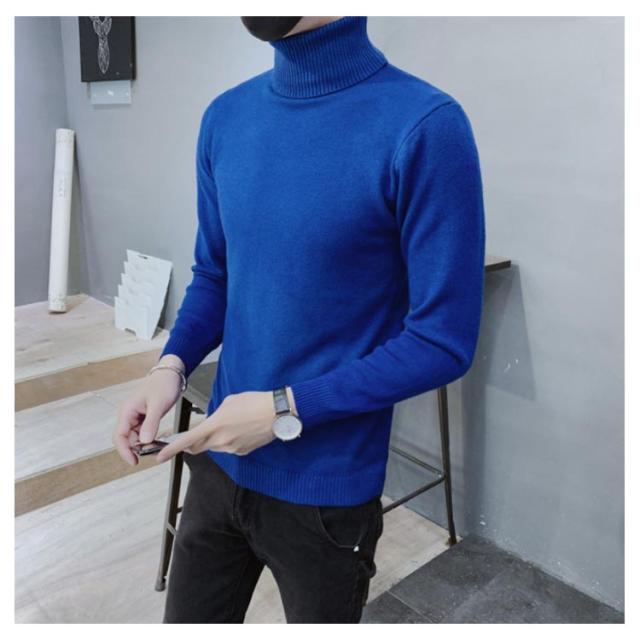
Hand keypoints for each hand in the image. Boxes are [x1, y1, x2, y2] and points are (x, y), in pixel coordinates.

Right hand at [112, 355, 184, 465]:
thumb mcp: (158, 405)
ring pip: (134, 437)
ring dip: (142, 444)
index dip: (125, 451)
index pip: (119, 436)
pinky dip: (148, 438)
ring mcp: (135, 416)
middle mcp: (128, 414)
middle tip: (150, 454)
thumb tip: (144, 442)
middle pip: (125, 439)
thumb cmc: (163, 385)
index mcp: (127, 411)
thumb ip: (151, 424)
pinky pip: (142, 432)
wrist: (171, 374)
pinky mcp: (144, 417)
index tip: (134, 461)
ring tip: (155, 448)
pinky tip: (157, 441)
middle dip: (135, 449)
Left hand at [155, 390, 277, 462]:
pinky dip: (229, 440)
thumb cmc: (255, 402)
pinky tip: (240, 429)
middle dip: (192, 444)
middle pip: (199, 447)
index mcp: (215, 425)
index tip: (160, 456)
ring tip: (231, 423)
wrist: (278, 413)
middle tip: (190, 437)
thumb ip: (215, 415)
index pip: (188, 441)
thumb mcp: (229, 401)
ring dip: (215, 439)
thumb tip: (212, 423)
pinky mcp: (242, 452)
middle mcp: (221, 441)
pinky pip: (228, 448)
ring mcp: (232, 449)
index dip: (172, 450)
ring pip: (215, 447)